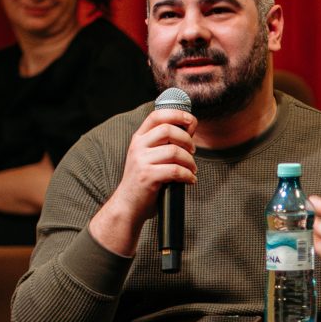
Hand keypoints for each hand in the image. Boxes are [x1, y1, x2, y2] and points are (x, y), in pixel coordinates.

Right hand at [87, 103, 196, 256]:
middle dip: (187, 139)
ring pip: (174, 151)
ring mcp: (141, 161)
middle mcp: (138, 146)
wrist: (128, 206)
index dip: (177, 114)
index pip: (157, 115)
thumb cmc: (144, 182)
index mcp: (139, 138)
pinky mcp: (147, 177)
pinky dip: (188, 175)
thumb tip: (189, 128)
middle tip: (192, 151)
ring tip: (192, 170)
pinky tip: (190, 180)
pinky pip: (175, 170)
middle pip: (168, 130)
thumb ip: (164, 143)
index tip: (191, 122)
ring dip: (190, 161)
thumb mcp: (149, 157)